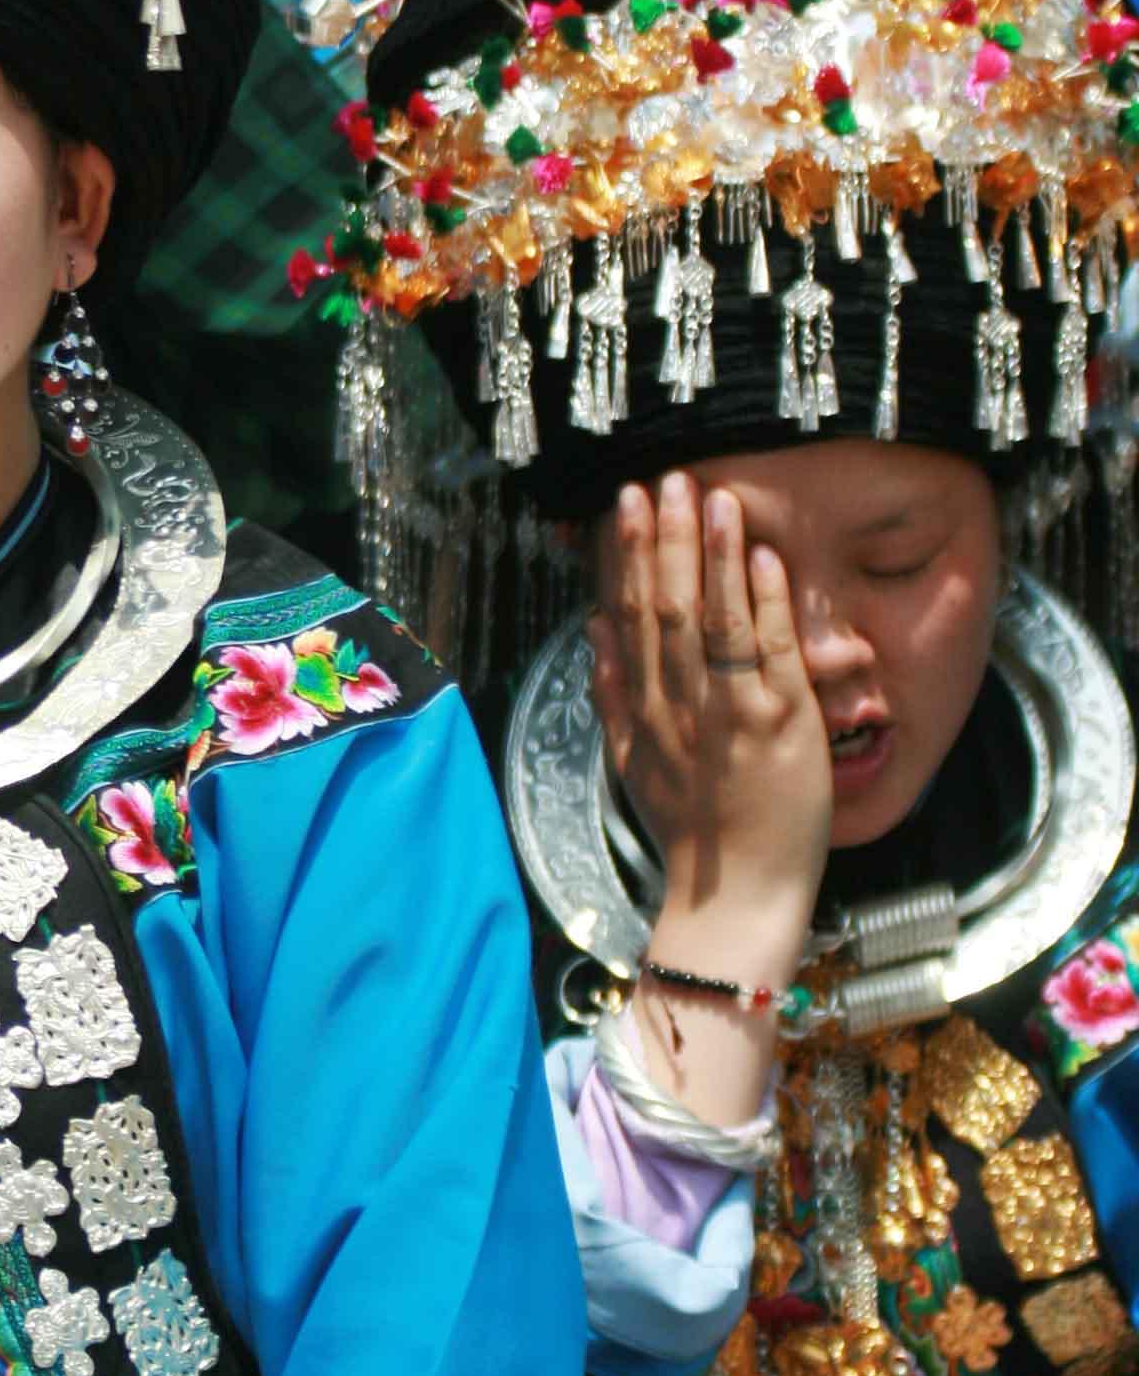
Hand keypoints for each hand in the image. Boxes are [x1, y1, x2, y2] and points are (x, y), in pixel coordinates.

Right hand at [591, 473, 833, 924]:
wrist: (736, 895)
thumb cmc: (694, 830)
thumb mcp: (634, 762)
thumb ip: (613, 693)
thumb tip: (594, 628)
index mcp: (644, 709)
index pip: (630, 616)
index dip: (626, 556)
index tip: (625, 505)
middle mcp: (681, 704)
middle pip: (665, 606)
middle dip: (665, 537)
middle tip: (665, 480)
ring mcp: (731, 711)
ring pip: (714, 618)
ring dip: (713, 553)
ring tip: (712, 496)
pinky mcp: (782, 723)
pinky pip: (770, 651)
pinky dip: (765, 601)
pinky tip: (764, 557)